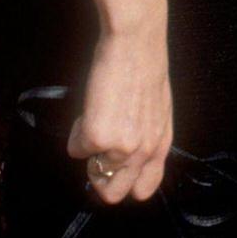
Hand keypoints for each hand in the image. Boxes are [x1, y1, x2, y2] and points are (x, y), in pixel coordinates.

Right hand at [69, 29, 172, 204]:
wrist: (135, 43)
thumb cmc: (145, 67)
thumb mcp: (158, 109)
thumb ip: (146, 135)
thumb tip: (125, 152)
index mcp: (161, 144)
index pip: (145, 188)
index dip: (126, 183)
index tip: (115, 171)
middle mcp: (144, 152)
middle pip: (113, 194)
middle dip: (99, 177)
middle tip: (96, 151)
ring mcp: (120, 149)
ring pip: (92, 172)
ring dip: (88, 152)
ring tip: (95, 121)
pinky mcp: (96, 138)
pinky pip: (75, 148)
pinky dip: (75, 133)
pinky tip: (88, 109)